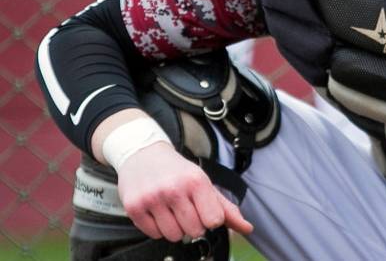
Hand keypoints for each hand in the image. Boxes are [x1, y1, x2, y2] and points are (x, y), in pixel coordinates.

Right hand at [117, 141, 252, 240]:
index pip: (214, 221)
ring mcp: (153, 198)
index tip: (204, 209)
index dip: (210, 219)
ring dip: (175, 227)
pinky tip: (157, 211)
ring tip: (171, 209)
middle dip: (193, 224)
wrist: (143, 154)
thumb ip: (226, 208)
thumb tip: (247, 228)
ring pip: (173, 236)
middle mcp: (174, 189)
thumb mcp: (204, 182)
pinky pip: (154, 235)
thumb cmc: (177, 171)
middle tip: (186, 208)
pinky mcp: (134, 207)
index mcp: (196, 181)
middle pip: (194, 231)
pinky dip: (157, 228)